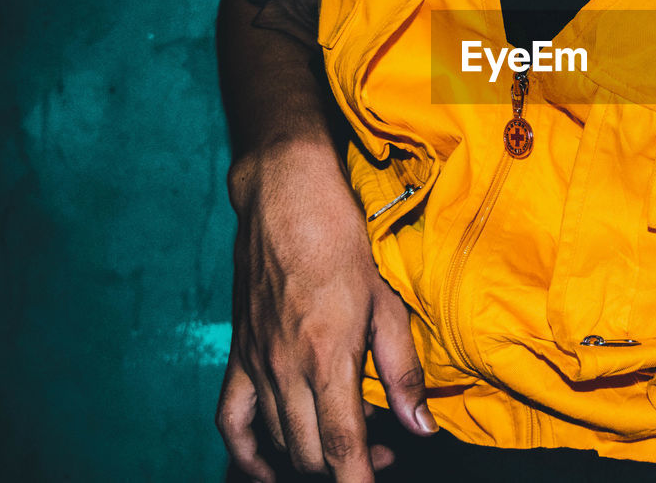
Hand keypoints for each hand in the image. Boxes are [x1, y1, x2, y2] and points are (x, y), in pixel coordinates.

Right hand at [215, 139, 437, 482]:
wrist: (286, 200)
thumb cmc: (344, 242)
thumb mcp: (387, 303)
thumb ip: (402, 371)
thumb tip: (422, 426)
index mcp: (328, 357)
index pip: (343, 446)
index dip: (359, 480)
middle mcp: (286, 369)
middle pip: (311, 453)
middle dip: (347, 467)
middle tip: (384, 450)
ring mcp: (257, 365)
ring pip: (279, 442)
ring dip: (313, 457)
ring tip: (352, 441)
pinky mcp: (239, 356)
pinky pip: (232, 423)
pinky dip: (248, 456)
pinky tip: (269, 468)